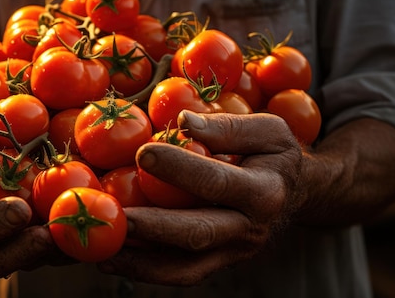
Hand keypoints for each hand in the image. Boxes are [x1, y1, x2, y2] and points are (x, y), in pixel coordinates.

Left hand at [99, 110, 302, 285]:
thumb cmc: (274, 155)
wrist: (293, 194)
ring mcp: (232, 253)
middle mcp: (249, 230)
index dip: (179, 169)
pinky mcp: (217, 263)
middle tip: (115, 214)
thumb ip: (228, 127)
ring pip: (184, 268)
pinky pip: (179, 272)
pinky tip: (113, 257)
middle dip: (152, 226)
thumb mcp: (268, 131)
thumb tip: (184, 122)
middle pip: (197, 234)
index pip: (216, 182)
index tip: (144, 152)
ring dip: (140, 261)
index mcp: (264, 192)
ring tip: (102, 247)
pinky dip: (144, 269)